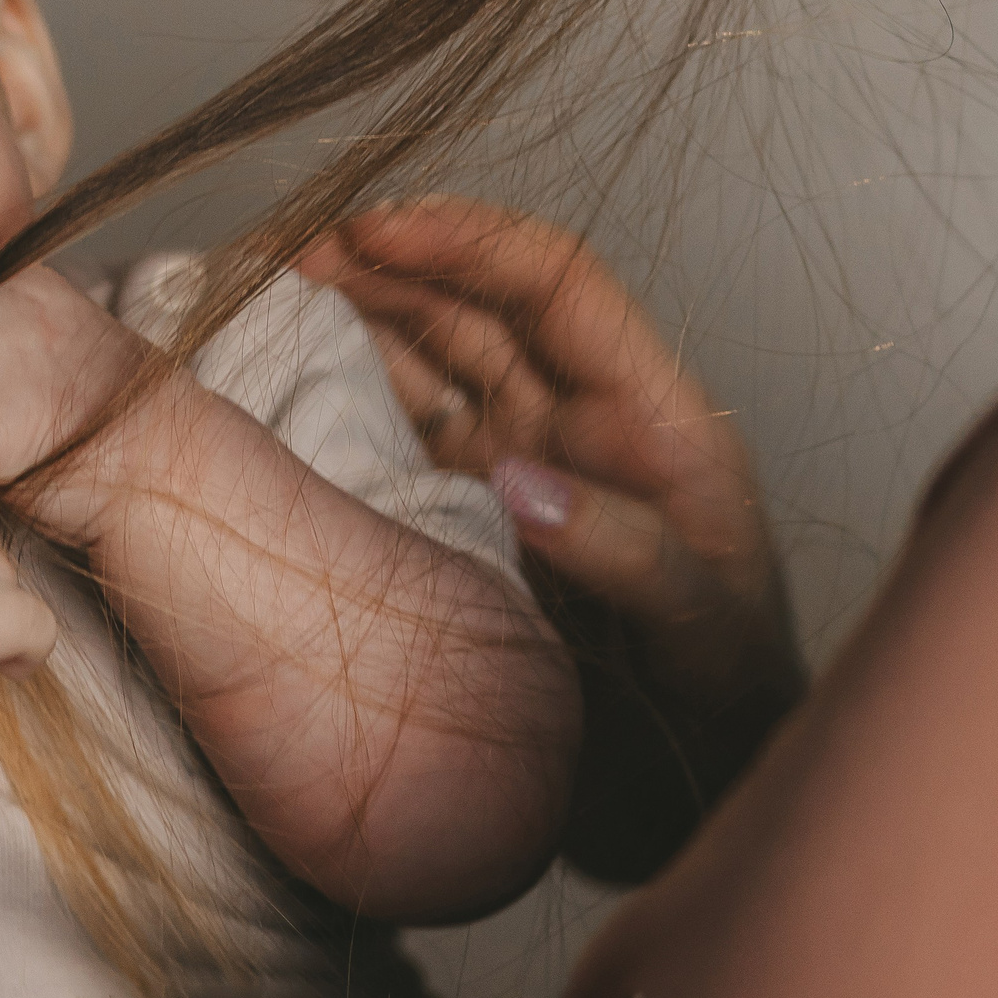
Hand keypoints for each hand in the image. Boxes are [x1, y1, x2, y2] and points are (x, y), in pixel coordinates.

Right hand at [298, 197, 793, 711]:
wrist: (700, 767)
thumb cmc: (726, 689)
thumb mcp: (704, 627)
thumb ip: (632, 554)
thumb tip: (527, 485)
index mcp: (647, 410)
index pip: (555, 282)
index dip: (467, 240)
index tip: (379, 230)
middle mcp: (576, 414)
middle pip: (475, 299)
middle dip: (389, 258)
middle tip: (294, 250)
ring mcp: (515, 453)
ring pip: (430, 346)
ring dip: (356, 304)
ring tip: (270, 283)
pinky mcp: (467, 500)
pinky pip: (402, 417)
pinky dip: (345, 380)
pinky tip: (288, 363)